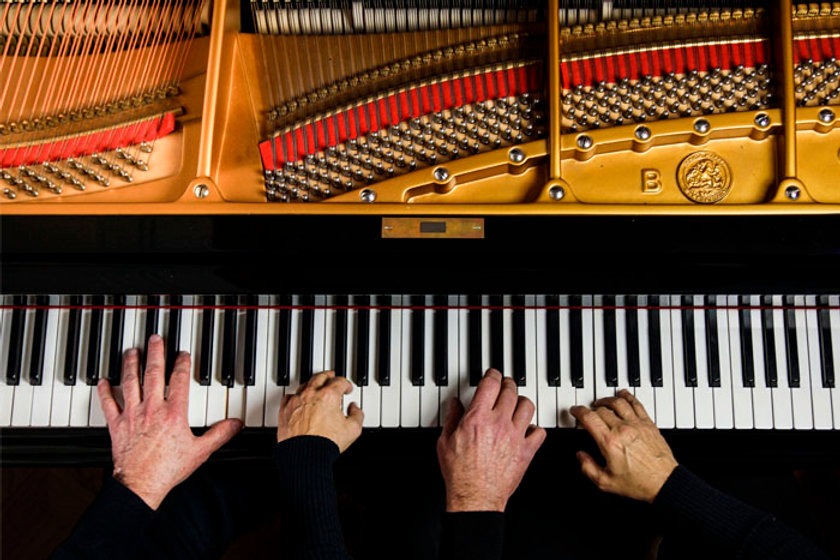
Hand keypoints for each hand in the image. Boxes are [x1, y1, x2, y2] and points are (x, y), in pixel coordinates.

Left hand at [97, 335, 242, 509]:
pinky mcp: (117, 425)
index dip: (182, 364)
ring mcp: (132, 415)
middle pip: (153, 373)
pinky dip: (105, 391)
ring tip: (132, 351)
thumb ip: (219, 435)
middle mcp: (152, 409)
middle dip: (155, 353)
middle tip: (155, 340)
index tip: (182, 354)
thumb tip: (235, 424)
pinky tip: (104, 381)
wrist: (141, 485)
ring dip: (131, 364)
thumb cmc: (168, 469)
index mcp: (174, 413)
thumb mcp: (201, 452)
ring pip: (130, 382)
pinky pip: (108, 404)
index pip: (179, 380)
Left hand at [277, 371, 362, 452]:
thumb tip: (354, 409)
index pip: (339, 382)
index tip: (347, 389)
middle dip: (328, 376)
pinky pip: (289, 397)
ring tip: (316, 386)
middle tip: (332, 377)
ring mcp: (296, 402)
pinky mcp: (285, 411)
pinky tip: (298, 398)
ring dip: (312, 384)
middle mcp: (311, 395)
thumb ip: (357, 415)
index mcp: (328, 396)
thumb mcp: (353, 430)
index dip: (346, 384)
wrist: (304, 456)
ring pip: (304, 385)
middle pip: (320, 377)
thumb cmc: (326, 444)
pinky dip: (295, 396)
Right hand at [437, 369, 545, 511]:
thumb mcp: (445, 441)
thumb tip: (454, 404)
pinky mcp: (526, 451)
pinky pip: (540, 432)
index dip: (492, 374)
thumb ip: (452, 418)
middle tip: (505, 384)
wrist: (475, 497)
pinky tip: (528, 429)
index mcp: (478, 417)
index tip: (492, 374)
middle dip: (507, 383)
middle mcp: (499, 423)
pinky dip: (535, 428)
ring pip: (527, 406)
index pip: (491, 383)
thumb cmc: (460, 473)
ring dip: (521, 401)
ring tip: (517, 403)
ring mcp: (515, 436)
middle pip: (510, 391)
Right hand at [570, 389, 677, 502]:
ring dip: (606, 400)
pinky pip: (636, 404)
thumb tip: (580, 456)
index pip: (589, 417)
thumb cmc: (639, 483)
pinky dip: (627, 396)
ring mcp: (637, 425)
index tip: (575, 411)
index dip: (578, 411)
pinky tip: (622, 395)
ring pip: (618, 402)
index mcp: (610, 443)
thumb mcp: (606, 483)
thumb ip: (588, 468)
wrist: (664, 483)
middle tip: (587, 413)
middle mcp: (623, 430)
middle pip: (602, 409)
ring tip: (601, 403)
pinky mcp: (649, 424)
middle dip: (591, 409)